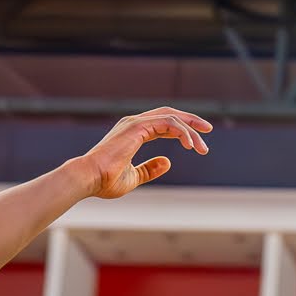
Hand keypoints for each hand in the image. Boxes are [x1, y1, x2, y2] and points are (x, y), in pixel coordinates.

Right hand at [79, 107, 212, 199]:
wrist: (88, 178)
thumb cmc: (104, 180)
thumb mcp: (133, 177)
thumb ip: (149, 169)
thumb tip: (168, 162)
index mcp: (133, 132)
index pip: (163, 123)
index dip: (182, 128)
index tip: (197, 140)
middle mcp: (134, 123)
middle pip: (170, 114)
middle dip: (191, 121)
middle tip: (208, 130)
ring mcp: (135, 123)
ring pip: (172, 118)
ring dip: (191, 131)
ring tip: (202, 148)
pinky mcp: (137, 127)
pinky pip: (168, 123)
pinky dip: (182, 132)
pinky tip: (190, 145)